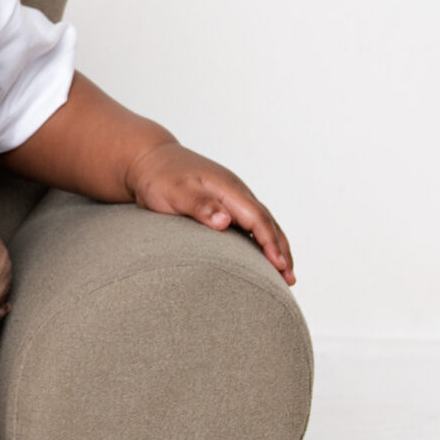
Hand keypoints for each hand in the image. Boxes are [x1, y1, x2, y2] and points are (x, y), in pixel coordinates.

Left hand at [124, 142, 296, 284]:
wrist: (149, 160)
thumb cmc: (160, 177)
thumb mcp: (175, 192)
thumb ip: (200, 205)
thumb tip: (225, 222)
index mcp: (228, 188)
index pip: (257, 218)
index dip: (270, 242)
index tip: (280, 265)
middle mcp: (236, 192)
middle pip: (267, 222)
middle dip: (281, 249)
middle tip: (290, 278)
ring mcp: (232, 197)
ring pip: (262, 223)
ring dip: (275, 246)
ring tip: (285, 273)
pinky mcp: (225, 204)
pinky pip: (250, 224)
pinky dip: (261, 240)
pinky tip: (262, 256)